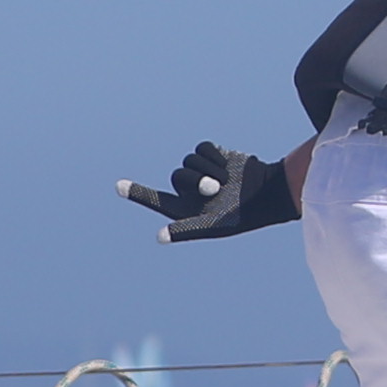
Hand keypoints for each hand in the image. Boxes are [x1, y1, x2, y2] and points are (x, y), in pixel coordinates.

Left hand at [116, 139, 297, 242]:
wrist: (268, 192)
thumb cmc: (240, 216)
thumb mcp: (212, 226)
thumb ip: (184, 230)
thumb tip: (158, 237)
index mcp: (185, 209)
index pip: (156, 199)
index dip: (138, 192)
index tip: (118, 186)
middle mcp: (190, 191)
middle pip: (178, 176)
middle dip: (195, 180)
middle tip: (214, 189)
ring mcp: (201, 171)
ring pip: (188, 161)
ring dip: (206, 169)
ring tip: (224, 182)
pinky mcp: (213, 155)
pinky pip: (202, 149)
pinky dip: (213, 156)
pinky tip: (227, 166)